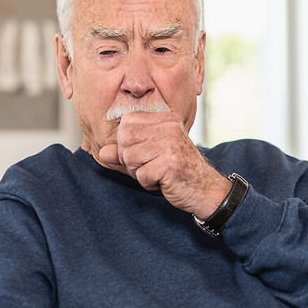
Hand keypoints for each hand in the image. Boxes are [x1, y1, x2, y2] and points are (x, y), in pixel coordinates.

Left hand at [97, 111, 230, 218]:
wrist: (205, 189)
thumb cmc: (176, 170)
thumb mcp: (150, 155)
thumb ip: (125, 152)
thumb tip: (101, 152)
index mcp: (165, 118)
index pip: (127, 122)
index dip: (126, 142)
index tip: (142, 153)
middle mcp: (169, 127)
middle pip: (125, 139)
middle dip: (130, 159)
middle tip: (148, 166)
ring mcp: (171, 144)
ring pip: (130, 157)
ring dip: (139, 172)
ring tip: (156, 173)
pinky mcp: (171, 163)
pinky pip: (141, 175)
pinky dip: (148, 183)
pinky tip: (163, 181)